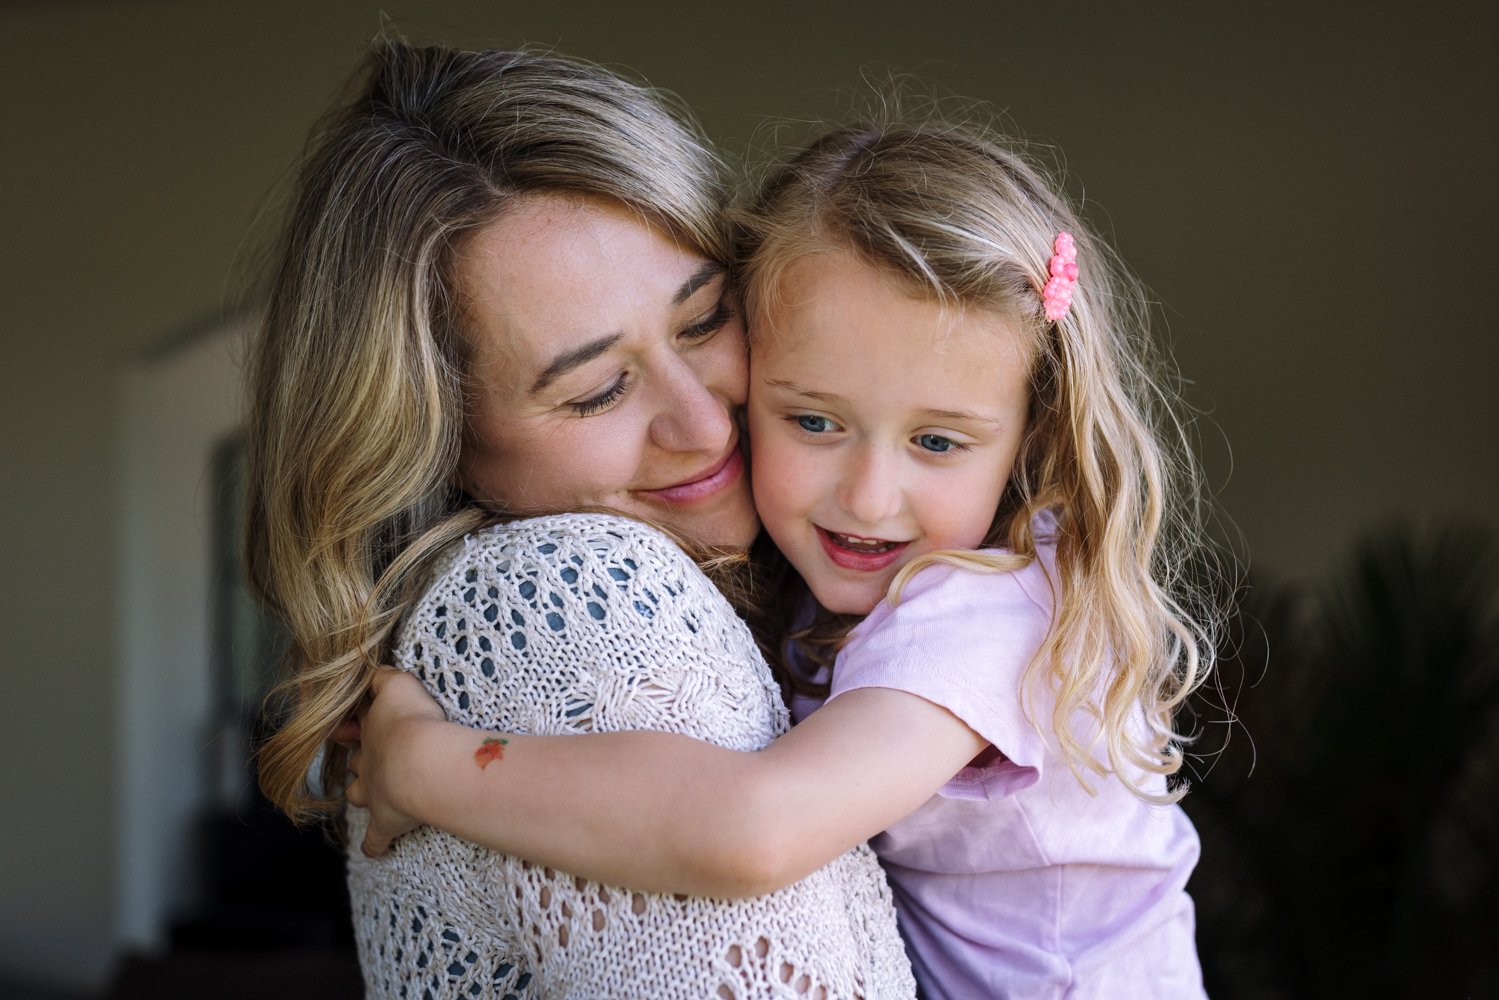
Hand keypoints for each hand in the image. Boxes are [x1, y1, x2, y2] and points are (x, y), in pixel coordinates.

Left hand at [346, 667, 446, 857]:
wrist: (421, 763)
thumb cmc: (412, 721)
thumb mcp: (399, 685)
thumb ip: (383, 677)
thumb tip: (372, 671)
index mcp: (369, 733)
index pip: (355, 727)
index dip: (352, 727)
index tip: (351, 726)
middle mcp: (366, 764)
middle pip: (356, 762)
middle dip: (358, 760)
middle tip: (364, 758)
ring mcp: (373, 795)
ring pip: (360, 795)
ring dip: (362, 795)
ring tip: (364, 797)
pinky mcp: (385, 822)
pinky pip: (376, 837)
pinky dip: (373, 844)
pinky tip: (372, 851)